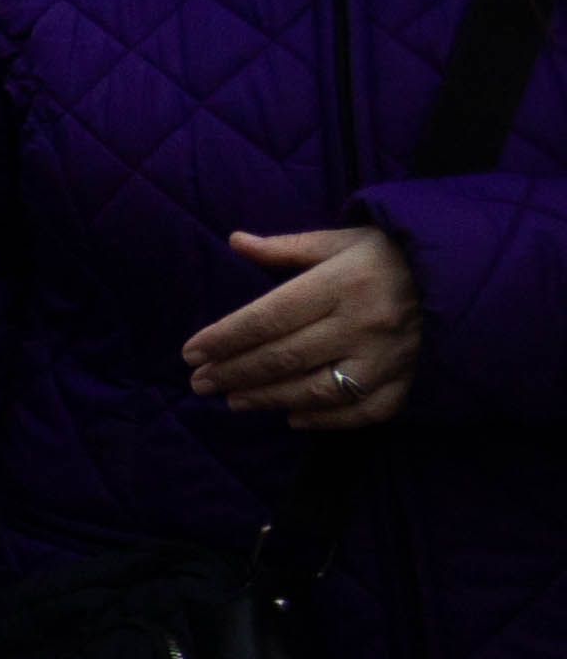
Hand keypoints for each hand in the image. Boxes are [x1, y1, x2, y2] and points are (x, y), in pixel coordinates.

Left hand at [183, 225, 421, 431]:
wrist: (467, 275)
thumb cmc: (391, 255)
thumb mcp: (342, 240)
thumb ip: (287, 248)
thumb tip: (236, 241)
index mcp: (343, 282)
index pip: (269, 317)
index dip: (225, 338)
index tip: (191, 352)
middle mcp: (364, 323)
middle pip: (284, 356)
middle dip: (235, 372)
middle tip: (199, 382)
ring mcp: (389, 357)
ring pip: (317, 389)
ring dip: (267, 398)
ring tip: (232, 400)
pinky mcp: (410, 381)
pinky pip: (362, 411)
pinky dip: (324, 419)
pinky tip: (291, 417)